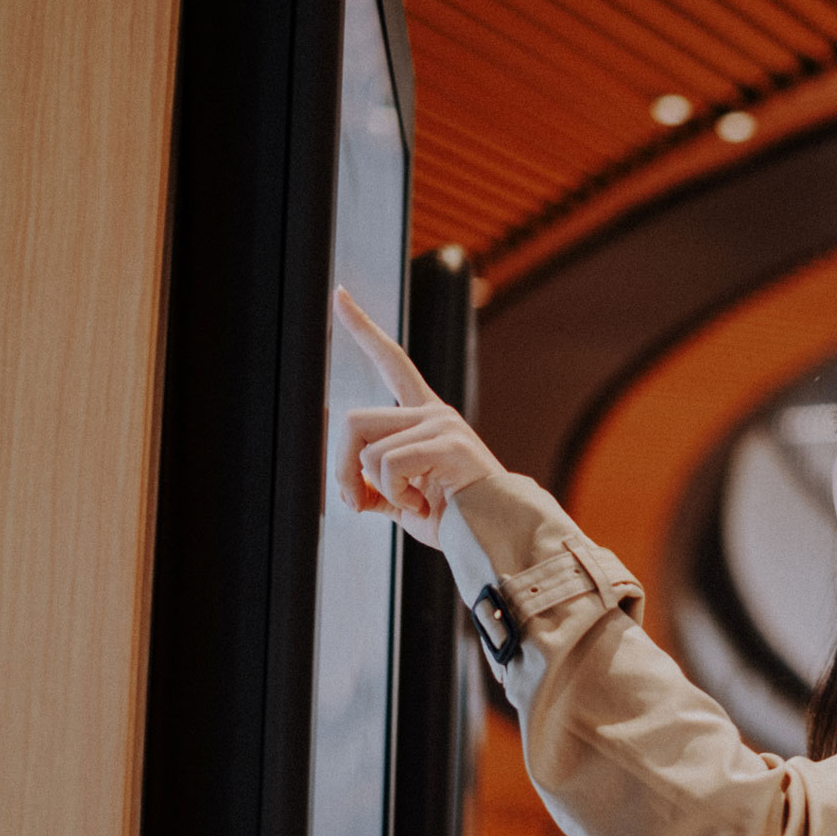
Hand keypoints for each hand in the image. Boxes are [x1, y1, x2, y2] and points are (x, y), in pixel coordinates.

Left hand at [332, 285, 504, 547]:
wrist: (497, 540)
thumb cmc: (456, 523)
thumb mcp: (402, 499)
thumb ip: (375, 484)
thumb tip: (344, 486)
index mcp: (425, 419)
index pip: (392, 363)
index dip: (363, 329)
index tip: (339, 295)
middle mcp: (434, 413)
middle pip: (353, 420)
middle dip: (342, 467)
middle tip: (356, 502)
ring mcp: (443, 424)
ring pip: (367, 449)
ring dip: (373, 489)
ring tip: (409, 504)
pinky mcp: (449, 443)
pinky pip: (388, 465)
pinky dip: (395, 495)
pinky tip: (424, 504)